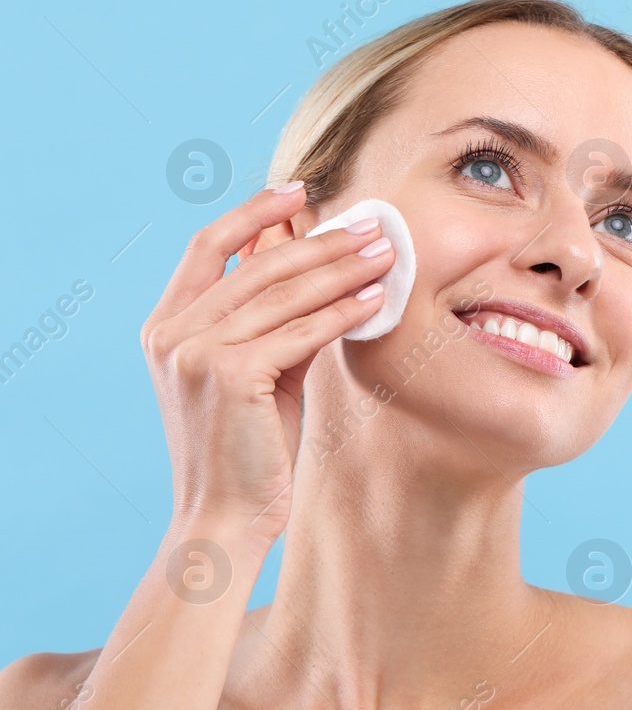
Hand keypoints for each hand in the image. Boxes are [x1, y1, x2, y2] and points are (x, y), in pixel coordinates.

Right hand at [141, 182, 392, 540]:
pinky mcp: (230, 376)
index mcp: (166, 325)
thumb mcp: (257, 370)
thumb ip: (273, 320)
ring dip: (342, 270)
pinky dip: (343, 313)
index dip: (254, 213)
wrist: (224, 517)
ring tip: (387, 254)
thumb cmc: (249, 448)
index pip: (208, 246)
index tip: (300, 191)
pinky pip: (300, 332)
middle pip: (258, 264)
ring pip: (283, 294)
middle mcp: (173, 332)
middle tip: (374, 226)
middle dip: (322, 241)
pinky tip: (377, 300)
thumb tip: (317, 265)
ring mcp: (196, 352)